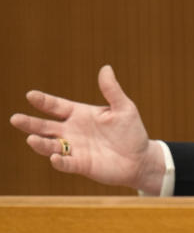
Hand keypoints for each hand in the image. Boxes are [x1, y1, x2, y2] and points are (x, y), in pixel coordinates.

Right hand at [9, 65, 165, 193]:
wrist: (140, 158)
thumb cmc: (131, 131)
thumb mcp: (123, 108)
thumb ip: (112, 90)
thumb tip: (106, 68)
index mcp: (80, 114)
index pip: (57, 106)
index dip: (44, 101)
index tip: (31, 95)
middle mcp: (72, 131)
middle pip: (45, 126)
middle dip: (30, 123)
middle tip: (15, 119)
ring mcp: (74, 149)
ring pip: (51, 145)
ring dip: (41, 143)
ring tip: (31, 139)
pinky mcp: (81, 165)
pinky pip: (66, 163)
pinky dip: (60, 161)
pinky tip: (56, 157)